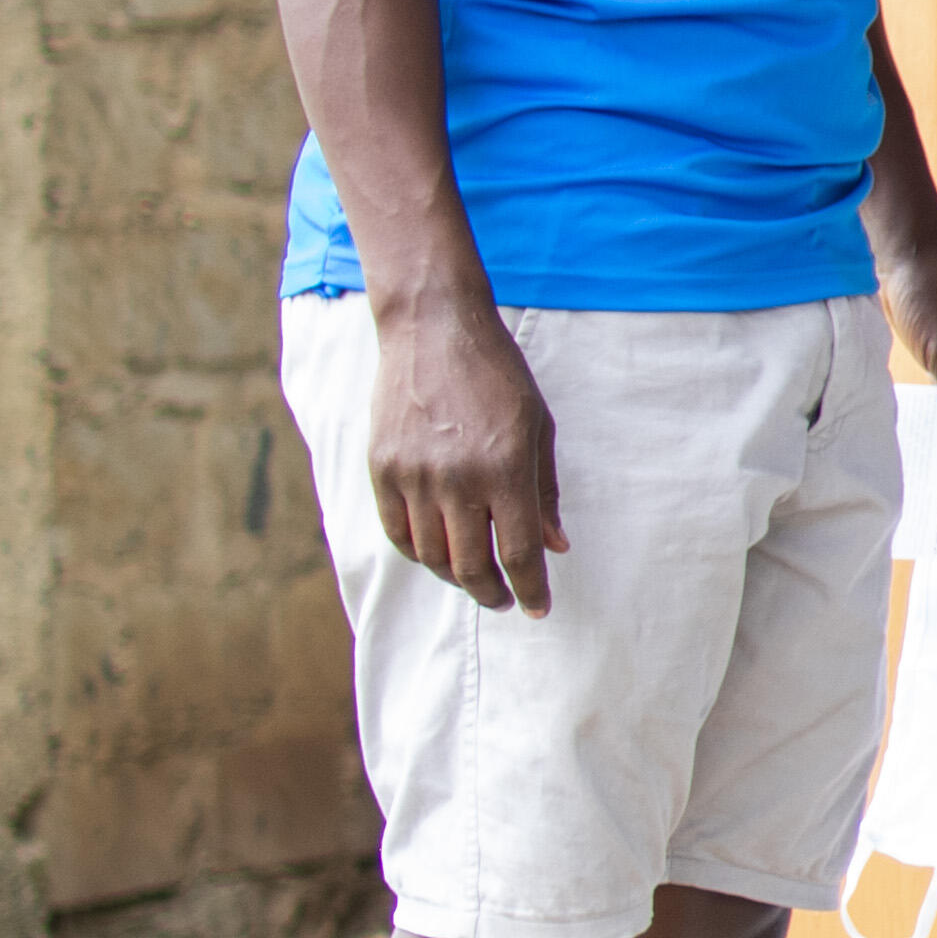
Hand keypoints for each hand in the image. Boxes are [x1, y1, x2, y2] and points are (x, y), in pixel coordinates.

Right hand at [369, 300, 564, 613]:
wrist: (433, 329)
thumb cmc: (498, 376)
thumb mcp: (538, 428)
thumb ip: (545, 491)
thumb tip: (554, 546)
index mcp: (506, 468)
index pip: (517, 552)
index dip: (530, 588)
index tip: (537, 608)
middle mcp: (457, 479)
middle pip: (471, 565)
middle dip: (493, 593)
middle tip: (507, 600)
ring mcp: (413, 475)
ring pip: (431, 556)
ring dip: (456, 577)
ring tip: (476, 578)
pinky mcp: (382, 467)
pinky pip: (397, 531)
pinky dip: (419, 553)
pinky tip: (439, 554)